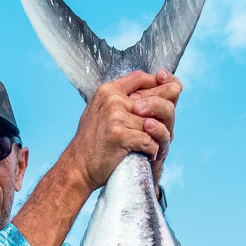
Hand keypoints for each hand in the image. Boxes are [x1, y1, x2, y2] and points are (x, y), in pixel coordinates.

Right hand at [65, 69, 179, 196]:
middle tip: (167, 127)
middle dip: (163, 114)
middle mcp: (112, 100)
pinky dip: (152, 150)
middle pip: (152, 100)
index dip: (158, 84)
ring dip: (157, 137)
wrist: (78, 167)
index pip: (140, 78)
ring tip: (154, 145)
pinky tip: (148, 154)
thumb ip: (122, 100)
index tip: (168, 94)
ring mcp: (115, 116)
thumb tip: (151, 89)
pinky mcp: (120, 135)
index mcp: (107, 91)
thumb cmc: (93, 143)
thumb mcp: (102, 112)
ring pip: (153, 123)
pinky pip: (149, 140)